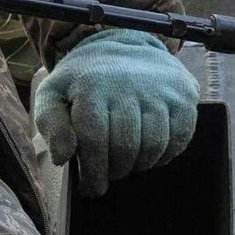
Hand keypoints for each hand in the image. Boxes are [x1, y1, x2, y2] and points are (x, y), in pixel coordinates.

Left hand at [32, 27, 197, 192]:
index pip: (95, 140)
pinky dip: (164, 155)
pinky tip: (150, 153)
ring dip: (139, 165)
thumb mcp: (54, 93)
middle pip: (126, 147)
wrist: (126, 46)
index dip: (94, 171)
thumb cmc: (85, 80)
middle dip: (116, 171)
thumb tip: (62, 157)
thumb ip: (51, 123)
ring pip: (153, 146)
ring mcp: (159, 89)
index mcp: (92, 85)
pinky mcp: (183, 96)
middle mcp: (127, 84)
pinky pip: (179, 139)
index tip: (92, 188)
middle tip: (110, 175)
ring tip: (128, 163)